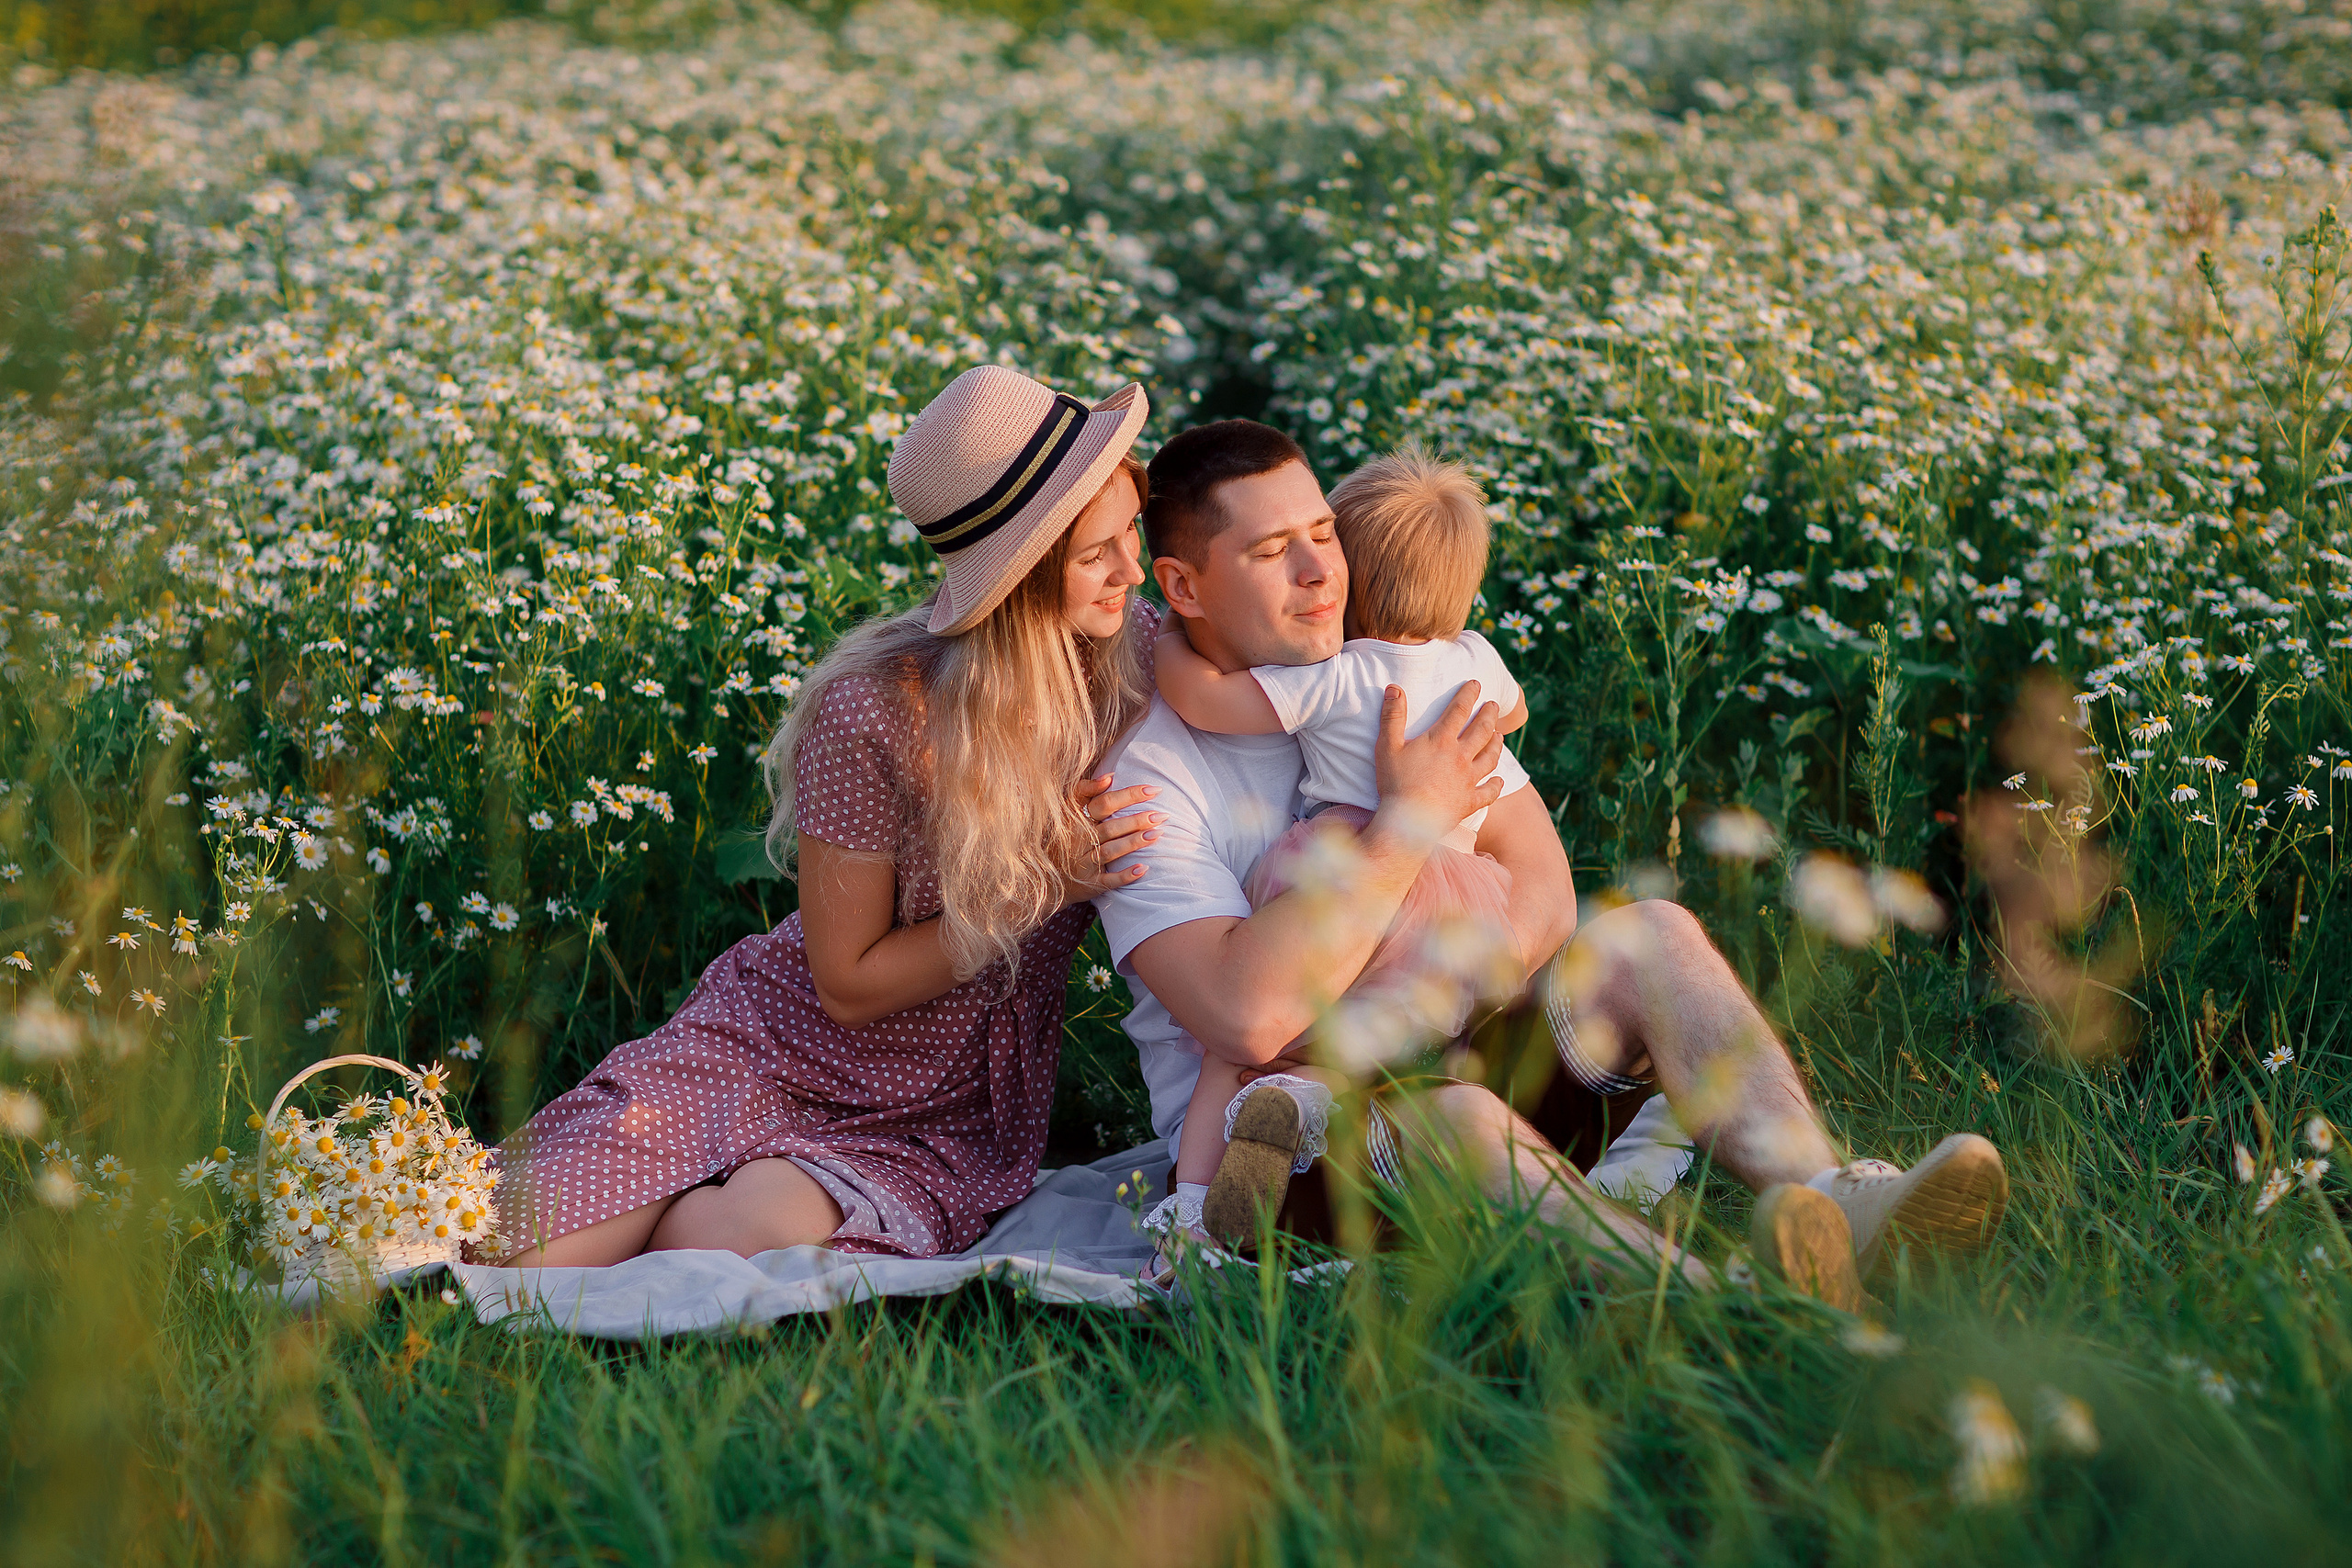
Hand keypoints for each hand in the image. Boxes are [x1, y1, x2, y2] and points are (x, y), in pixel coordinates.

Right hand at [1062, 774, 1161, 902]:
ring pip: (1110, 851)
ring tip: (1157, 834)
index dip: (1127, 795)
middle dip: (1136, 820)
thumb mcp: (1066, 813)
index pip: (1103, 803)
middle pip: (1109, 827)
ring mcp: (1082, 863)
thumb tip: (1110, 776)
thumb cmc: (1064, 839)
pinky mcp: (1089, 883)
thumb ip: (1085, 792)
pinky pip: (1108, 880)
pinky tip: (1143, 869)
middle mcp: (1077, 840)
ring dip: (1134, 843)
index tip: (1152, 789)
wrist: (1046, 878)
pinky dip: (1125, 875)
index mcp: (1075, 819)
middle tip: (1162, 815)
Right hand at [1371, 681, 1505, 838]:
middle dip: (1489, 715)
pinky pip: (1489, 792)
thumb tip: (1394, 688)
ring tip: (1499, 735)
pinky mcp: (1470, 802)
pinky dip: (1496, 785)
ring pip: (1490, 757)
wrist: (1409, 821)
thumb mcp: (1387, 746)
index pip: (1459, 710)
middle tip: (1493, 705)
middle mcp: (1460, 757)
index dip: (1468, 694)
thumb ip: (1392, 716)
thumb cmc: (1395, 783)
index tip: (1476, 683)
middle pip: (1481, 731)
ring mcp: (1468, 780)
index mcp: (1441, 740)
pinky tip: (1500, 780)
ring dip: (1496, 744)